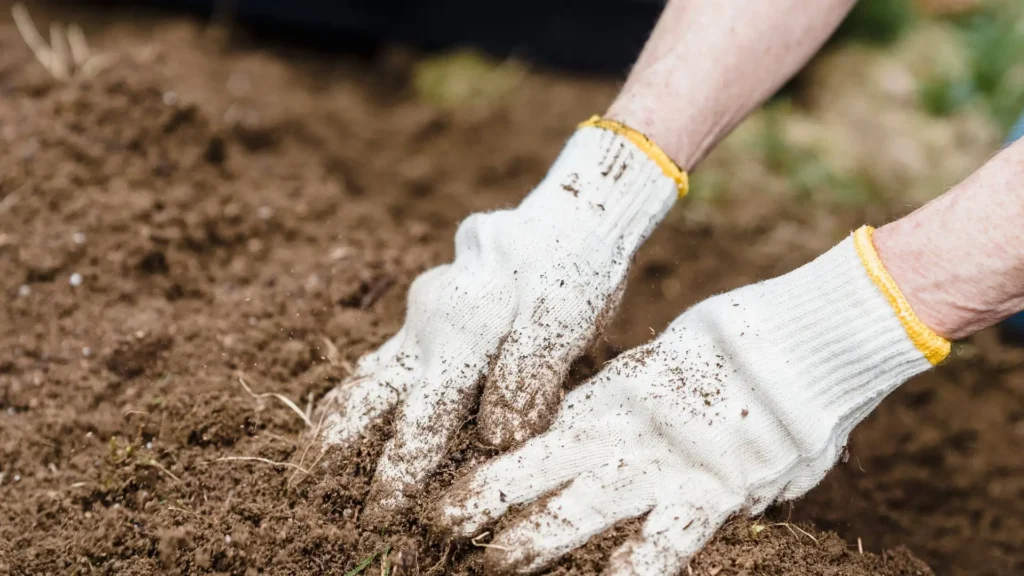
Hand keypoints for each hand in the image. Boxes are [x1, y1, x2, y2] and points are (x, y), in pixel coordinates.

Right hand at [315, 119, 686, 523]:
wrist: (568, 219)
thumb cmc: (574, 270)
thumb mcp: (566, 317)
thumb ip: (529, 374)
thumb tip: (496, 438)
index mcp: (458, 330)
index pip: (422, 418)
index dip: (401, 472)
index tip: (382, 516)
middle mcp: (426, 326)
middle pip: (366, 396)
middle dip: (337, 451)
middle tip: (309, 495)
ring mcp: (420, 320)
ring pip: (364, 377)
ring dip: (336, 425)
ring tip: (308, 469)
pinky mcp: (427, 319)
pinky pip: (382, 362)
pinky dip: (360, 397)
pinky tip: (346, 423)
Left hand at [434, 227, 948, 574]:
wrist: (807, 336)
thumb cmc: (749, 343)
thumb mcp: (676, 362)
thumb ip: (645, 398)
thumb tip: (627, 414)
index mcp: (612, 398)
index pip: (536, 435)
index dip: (493, 462)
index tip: (448, 482)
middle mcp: (623, 433)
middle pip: (536, 472)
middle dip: (484, 501)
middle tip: (432, 526)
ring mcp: (660, 466)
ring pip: (578, 510)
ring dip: (530, 541)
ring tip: (485, 564)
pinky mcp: (708, 495)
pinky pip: (660, 547)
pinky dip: (629, 574)